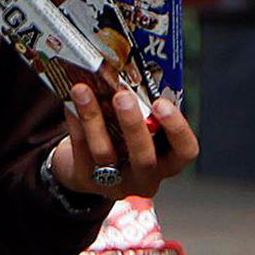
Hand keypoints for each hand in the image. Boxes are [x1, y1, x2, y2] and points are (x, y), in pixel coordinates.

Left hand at [52, 85, 197, 197]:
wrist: (84, 169)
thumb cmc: (122, 140)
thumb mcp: (141, 130)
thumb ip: (143, 112)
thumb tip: (128, 71)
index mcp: (168, 163)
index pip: (185, 151)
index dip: (177, 128)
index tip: (161, 103)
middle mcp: (145, 178)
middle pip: (143, 157)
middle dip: (132, 124)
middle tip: (122, 95)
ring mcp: (114, 183)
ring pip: (104, 152)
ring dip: (93, 117)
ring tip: (82, 89)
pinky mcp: (84, 179)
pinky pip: (80, 148)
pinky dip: (75, 122)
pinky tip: (69, 101)